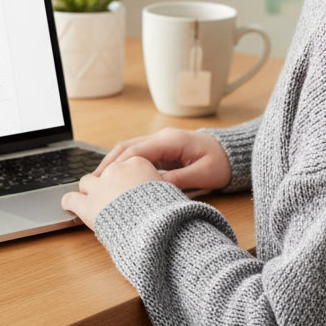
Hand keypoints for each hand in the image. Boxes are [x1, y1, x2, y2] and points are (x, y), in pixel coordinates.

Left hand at [62, 155, 162, 230]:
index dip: (125, 178)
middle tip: (112, 198)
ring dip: (89, 191)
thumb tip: (163, 189)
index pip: (125, 165)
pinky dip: (69, 203)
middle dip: (107, 184)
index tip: (128, 188)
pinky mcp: (88, 204)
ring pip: (86, 182)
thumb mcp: (170, 192)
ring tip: (92, 201)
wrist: (158, 227)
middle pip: (106, 172)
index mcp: (137, 163)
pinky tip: (70, 207)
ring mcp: (100, 186)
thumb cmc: (168, 212)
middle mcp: (116, 170)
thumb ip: (160, 186)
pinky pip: (70, 199)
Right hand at [94, 127, 231, 193]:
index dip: (120, 165)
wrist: (232, 154)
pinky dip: (124, 165)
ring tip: (98, 181)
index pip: (138, 150)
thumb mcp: (204, 174)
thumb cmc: (221, 163)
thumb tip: (155, 187)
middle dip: (109, 163)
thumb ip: (179, 179)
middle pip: (127, 147)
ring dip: (113, 163)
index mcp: (171, 140)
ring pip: (129, 149)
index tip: (105, 180)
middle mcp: (161, 138)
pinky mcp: (161, 150)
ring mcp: (160, 143)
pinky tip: (115, 179)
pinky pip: (137, 155)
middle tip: (93, 181)